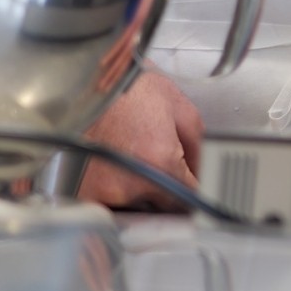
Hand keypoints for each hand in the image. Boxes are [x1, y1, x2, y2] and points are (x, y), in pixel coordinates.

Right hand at [77, 67, 202, 208]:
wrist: (91, 84)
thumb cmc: (134, 90)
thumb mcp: (182, 111)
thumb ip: (200, 150)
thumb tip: (205, 176)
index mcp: (161, 163)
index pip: (190, 199)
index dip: (195, 193)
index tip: (194, 189)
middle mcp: (131, 184)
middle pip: (163, 206)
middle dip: (167, 190)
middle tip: (156, 160)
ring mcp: (105, 192)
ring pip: (136, 207)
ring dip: (140, 192)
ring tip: (132, 158)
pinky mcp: (85, 194)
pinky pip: (109, 206)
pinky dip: (115, 193)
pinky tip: (114, 169)